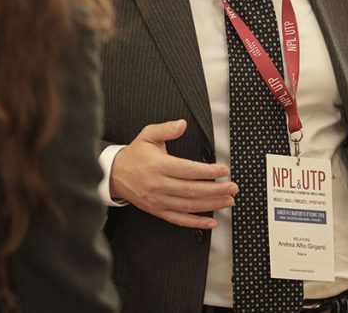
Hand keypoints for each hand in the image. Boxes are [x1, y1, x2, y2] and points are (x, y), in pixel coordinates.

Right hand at [111, 119, 237, 228]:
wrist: (115, 174)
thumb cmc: (135, 154)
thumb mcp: (148, 135)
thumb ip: (166, 129)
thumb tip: (182, 124)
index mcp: (159, 166)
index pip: (188, 170)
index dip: (208, 171)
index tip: (224, 170)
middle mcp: (159, 185)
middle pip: (192, 190)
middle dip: (216, 190)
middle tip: (233, 187)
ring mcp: (158, 200)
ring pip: (189, 206)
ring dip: (211, 204)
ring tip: (229, 201)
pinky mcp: (157, 211)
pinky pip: (179, 219)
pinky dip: (196, 222)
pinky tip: (211, 221)